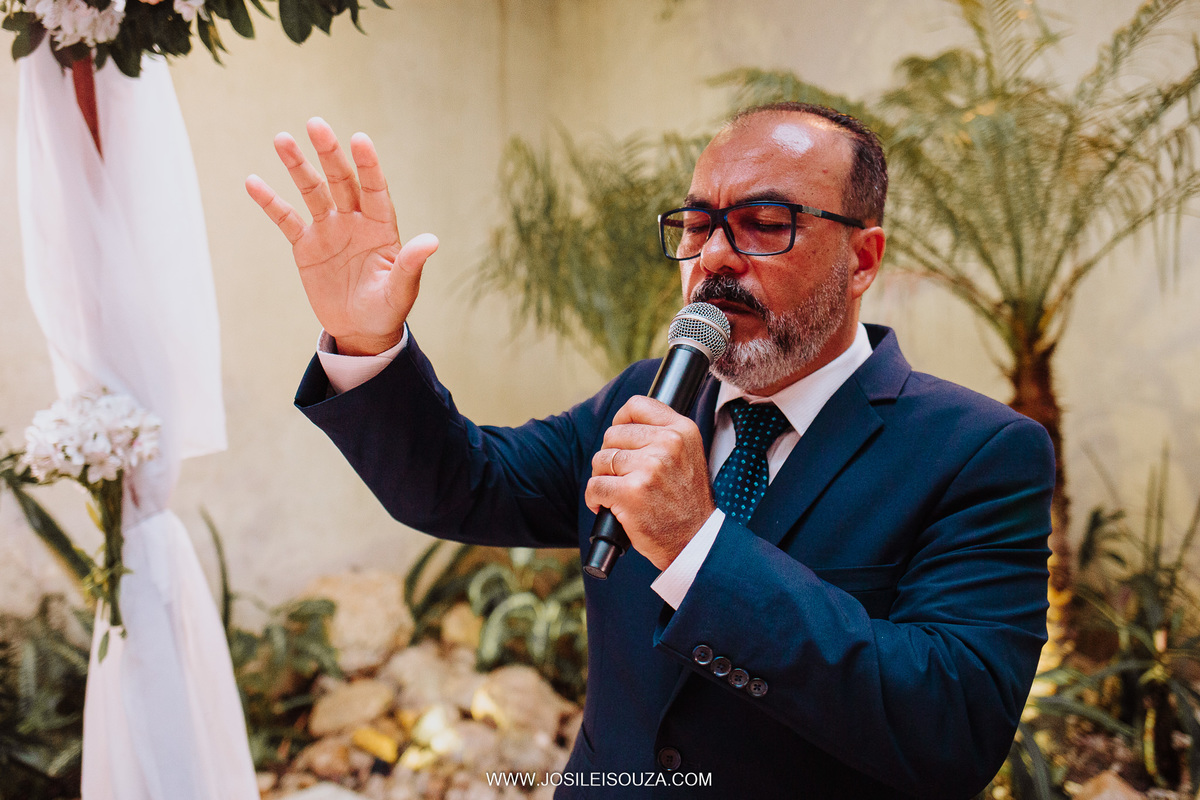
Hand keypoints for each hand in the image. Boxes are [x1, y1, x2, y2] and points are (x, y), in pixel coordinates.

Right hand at [245, 118, 438, 355]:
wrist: (360, 330)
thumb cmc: (387, 309)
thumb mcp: (401, 290)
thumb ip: (411, 264)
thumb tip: (432, 241)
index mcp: (381, 226)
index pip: (374, 189)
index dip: (368, 165)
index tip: (360, 139)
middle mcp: (354, 220)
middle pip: (341, 180)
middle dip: (329, 153)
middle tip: (316, 123)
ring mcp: (329, 230)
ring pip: (312, 191)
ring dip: (297, 166)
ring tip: (282, 139)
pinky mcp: (306, 245)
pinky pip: (286, 219)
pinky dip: (270, 201)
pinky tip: (253, 181)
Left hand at [585, 396, 715, 569]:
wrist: (695, 539)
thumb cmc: (685, 500)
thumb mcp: (688, 455)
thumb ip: (662, 434)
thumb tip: (622, 421)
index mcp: (682, 431)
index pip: (637, 405)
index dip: (621, 420)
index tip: (620, 438)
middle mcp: (667, 445)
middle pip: (613, 434)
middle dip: (610, 456)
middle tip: (622, 475)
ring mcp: (649, 468)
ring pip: (601, 459)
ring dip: (602, 478)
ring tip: (618, 492)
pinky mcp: (630, 493)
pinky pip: (594, 486)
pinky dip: (595, 499)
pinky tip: (608, 507)